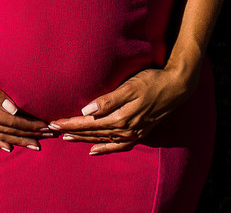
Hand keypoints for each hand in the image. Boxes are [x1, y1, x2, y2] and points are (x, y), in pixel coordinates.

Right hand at [0, 50, 53, 151]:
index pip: (12, 121)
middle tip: (50, 135)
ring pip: (0, 135)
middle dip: (30, 134)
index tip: (46, 126)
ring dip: (19, 140)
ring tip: (35, 144)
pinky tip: (7, 147)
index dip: (30, 125)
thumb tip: (14, 110)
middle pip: (9, 131)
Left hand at [46, 68, 193, 154]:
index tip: (53, 122)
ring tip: (67, 137)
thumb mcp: (130, 86)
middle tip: (52, 129)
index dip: (70, 122)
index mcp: (120, 116)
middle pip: (92, 131)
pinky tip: (93, 151)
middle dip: (71, 130)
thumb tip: (87, 112)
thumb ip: (109, 100)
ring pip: (102, 138)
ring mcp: (133, 132)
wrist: (177, 87)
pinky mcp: (139, 133)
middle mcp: (125, 128)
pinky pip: (119, 145)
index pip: (88, 122)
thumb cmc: (152, 81)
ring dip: (84, 138)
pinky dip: (105, 148)